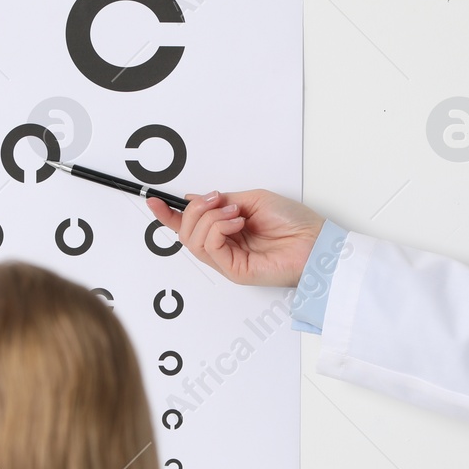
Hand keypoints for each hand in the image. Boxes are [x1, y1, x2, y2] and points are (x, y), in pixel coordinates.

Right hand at [147, 188, 324, 286]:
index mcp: (227, 230)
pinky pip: (209, 247)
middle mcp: (224, 246)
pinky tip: (237, 222)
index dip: (168, 215)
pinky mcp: (233, 270)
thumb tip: (194, 198)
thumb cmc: (293, 222)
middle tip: (216, 199)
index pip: (190, 226)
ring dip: (208, 218)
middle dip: (195, 209)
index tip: (153, 200)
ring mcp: (227, 260)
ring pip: (192, 240)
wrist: (315, 241)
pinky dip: (218, 228)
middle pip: (186, 232)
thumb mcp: (252, 199)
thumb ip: (221, 201)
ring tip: (235, 212)